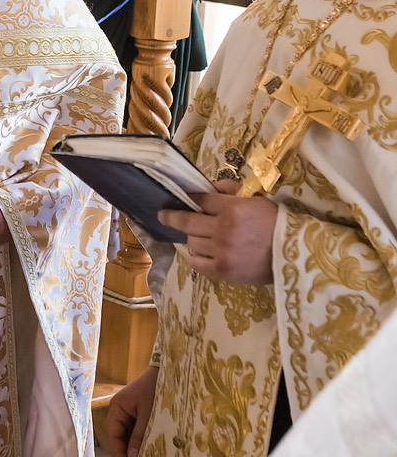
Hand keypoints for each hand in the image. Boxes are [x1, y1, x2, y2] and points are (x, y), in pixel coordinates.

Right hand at [104, 365, 158, 456]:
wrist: (174, 370)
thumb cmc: (159, 388)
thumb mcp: (150, 413)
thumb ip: (140, 435)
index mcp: (117, 407)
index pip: (113, 435)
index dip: (118, 456)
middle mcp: (120, 410)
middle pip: (118, 438)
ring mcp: (130, 412)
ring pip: (127, 437)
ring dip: (132, 453)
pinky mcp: (140, 414)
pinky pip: (136, 432)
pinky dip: (139, 445)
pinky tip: (145, 456)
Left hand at [159, 179, 275, 284]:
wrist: (293, 253)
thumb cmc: (276, 223)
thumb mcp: (256, 199)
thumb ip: (231, 191)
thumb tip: (209, 186)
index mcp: (232, 208)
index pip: (200, 199)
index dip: (188, 198)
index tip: (177, 199)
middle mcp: (222, 228)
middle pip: (187, 221)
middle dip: (173, 216)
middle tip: (163, 215)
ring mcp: (220, 251)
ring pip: (191, 241)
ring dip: (193, 237)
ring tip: (201, 236)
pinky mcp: (222, 270)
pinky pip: (197, 263)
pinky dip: (197, 257)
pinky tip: (202, 253)